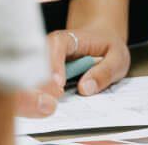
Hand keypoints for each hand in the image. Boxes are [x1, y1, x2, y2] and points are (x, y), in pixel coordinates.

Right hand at [13, 26, 130, 116]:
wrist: (100, 43)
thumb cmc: (108, 48)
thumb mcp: (117, 58)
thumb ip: (104, 72)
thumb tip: (85, 88)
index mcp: (68, 39)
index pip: (56, 45)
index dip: (55, 63)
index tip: (58, 84)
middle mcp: (49, 49)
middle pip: (34, 62)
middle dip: (38, 82)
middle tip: (50, 102)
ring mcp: (43, 63)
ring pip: (30, 76)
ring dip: (33, 92)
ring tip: (45, 106)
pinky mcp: (41, 77)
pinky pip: (33, 87)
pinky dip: (35, 98)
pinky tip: (41, 107)